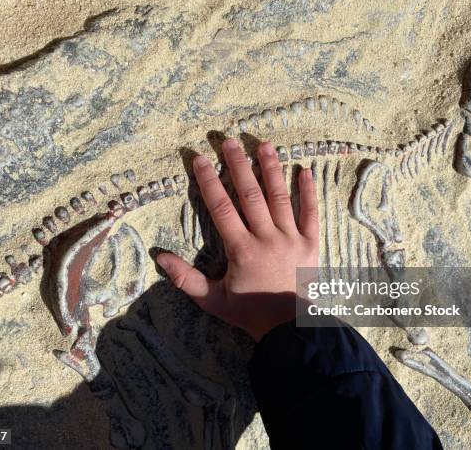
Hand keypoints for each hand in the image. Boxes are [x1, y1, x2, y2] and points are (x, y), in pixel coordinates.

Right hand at [157, 138, 318, 340]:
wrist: (290, 329)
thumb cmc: (249, 313)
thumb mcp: (212, 301)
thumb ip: (186, 279)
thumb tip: (160, 258)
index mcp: (241, 249)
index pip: (221, 208)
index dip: (209, 182)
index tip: (200, 159)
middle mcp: (266, 237)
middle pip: (250, 194)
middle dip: (238, 165)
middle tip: (229, 142)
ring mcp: (291, 238)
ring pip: (279, 197)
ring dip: (271, 169)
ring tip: (264, 145)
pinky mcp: (311, 243)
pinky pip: (310, 213)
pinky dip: (308, 191)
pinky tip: (305, 170)